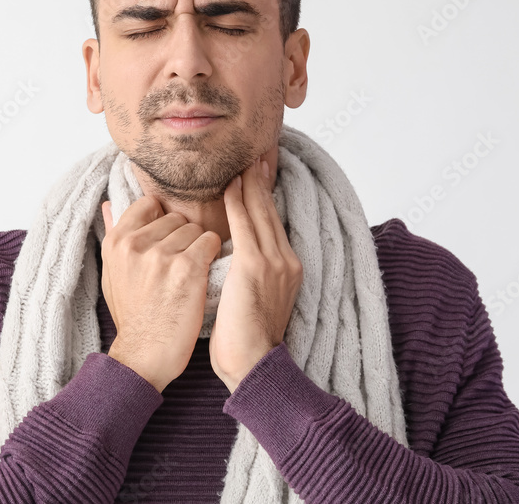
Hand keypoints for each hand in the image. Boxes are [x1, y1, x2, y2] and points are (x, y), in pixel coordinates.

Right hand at [101, 195, 221, 392]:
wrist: (144, 354)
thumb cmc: (132, 316)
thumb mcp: (112, 274)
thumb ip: (112, 236)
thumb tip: (108, 205)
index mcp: (116, 242)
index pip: (149, 204)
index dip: (163, 220)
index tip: (167, 240)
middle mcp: (136, 244)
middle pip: (177, 218)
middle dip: (183, 237)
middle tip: (180, 265)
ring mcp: (162, 255)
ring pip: (196, 230)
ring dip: (199, 248)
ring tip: (190, 274)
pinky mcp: (187, 267)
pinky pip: (211, 242)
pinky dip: (213, 255)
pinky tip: (204, 274)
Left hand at [209, 157, 302, 393]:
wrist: (254, 365)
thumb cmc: (245, 341)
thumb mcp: (251, 301)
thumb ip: (247, 276)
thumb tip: (230, 261)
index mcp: (288, 268)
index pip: (274, 222)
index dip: (265, 195)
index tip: (258, 172)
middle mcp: (287, 260)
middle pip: (271, 210)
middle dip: (262, 180)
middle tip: (255, 153)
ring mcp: (274, 262)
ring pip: (260, 212)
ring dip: (250, 184)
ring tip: (242, 160)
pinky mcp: (256, 266)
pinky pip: (245, 225)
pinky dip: (238, 203)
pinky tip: (230, 186)